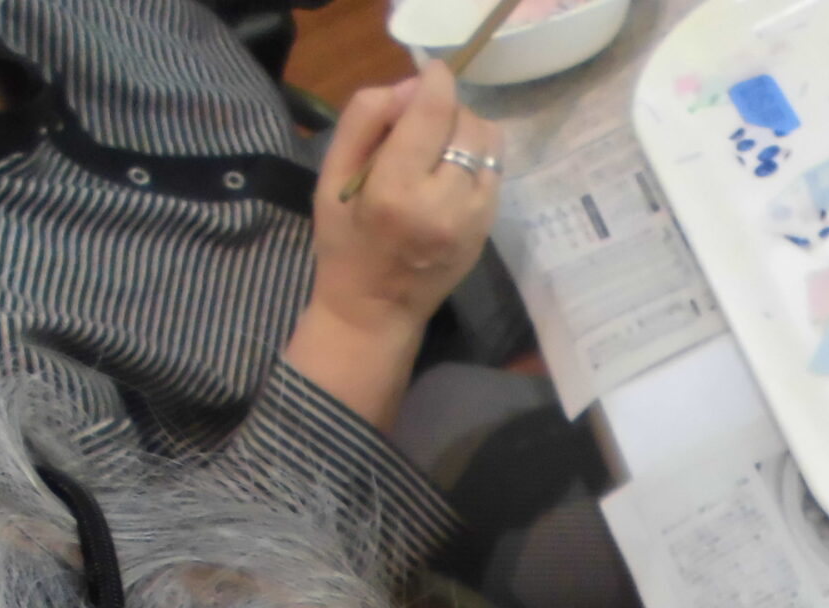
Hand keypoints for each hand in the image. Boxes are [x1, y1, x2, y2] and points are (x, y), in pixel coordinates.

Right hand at [314, 66, 499, 332]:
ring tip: (440, 145)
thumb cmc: (345, 243)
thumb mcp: (332, 176)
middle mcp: (442, 204)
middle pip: (465, 122)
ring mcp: (473, 220)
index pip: (435, 111)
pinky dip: (477, 157)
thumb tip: (410, 87)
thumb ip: (365, 120)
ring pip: (489, 143)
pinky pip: (495, 170)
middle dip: (447, 108)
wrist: (375, 311)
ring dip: (467, 130)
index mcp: (396, 190)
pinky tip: (452, 171)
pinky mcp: (487, 230)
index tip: (428, 75)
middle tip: (422, 121)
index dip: (436, 81)